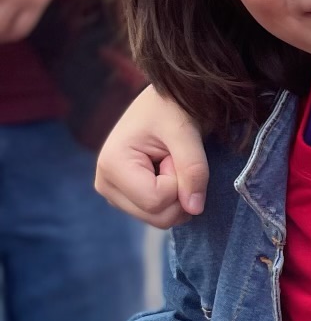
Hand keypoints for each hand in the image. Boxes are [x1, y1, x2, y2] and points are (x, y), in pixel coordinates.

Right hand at [95, 85, 209, 225]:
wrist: (165, 101)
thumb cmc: (171, 108)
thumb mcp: (185, 133)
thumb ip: (193, 170)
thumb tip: (194, 209)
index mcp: (111, 165)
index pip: (156, 201)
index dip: (178, 182)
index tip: (173, 154)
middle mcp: (105, 184)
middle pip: (157, 217)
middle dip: (178, 191)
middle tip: (173, 159)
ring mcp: (114, 194)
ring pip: (160, 219)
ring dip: (177, 194)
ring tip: (169, 162)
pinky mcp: (126, 198)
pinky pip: (160, 214)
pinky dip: (173, 197)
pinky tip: (165, 172)